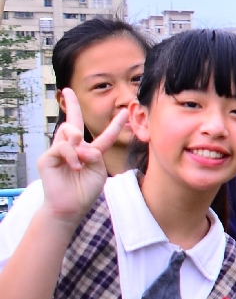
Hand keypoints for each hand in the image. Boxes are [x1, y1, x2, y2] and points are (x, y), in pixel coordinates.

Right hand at [37, 89, 126, 225]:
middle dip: (71, 105)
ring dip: (78, 142)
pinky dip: (72, 156)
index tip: (125, 112)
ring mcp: (59, 151)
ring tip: (80, 161)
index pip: (103, 136)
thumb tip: (80, 143)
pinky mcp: (48, 157)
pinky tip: (74, 167)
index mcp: (90, 153)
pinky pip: (63, 146)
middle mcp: (73, 148)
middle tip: (68, 91)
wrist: (70, 207)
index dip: (114, 125)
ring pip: (70, 131)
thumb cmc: (85, 192)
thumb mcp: (98, 171)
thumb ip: (95, 155)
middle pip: (73, 122)